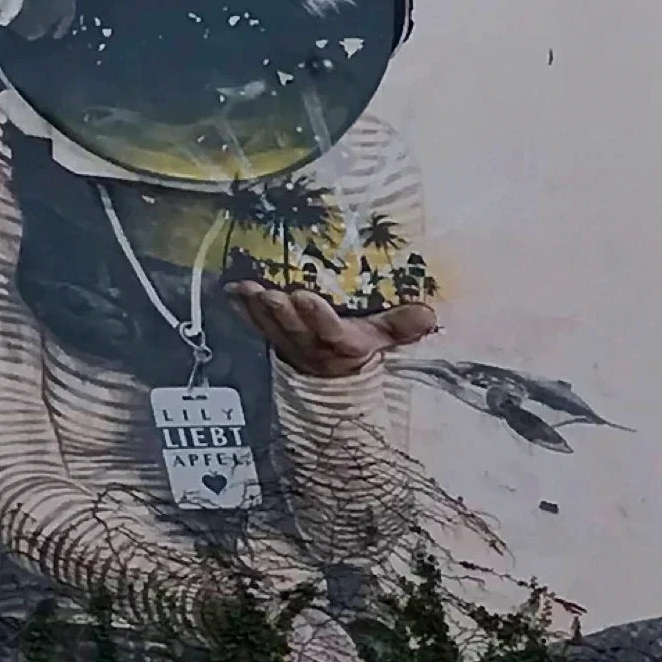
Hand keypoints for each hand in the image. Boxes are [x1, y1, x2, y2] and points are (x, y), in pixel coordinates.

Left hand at [234, 285, 437, 378]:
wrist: (334, 374)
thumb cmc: (360, 346)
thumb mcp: (384, 339)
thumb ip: (402, 326)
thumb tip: (429, 313)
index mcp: (343, 346)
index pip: (331, 333)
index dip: (318, 317)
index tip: (306, 297)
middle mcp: (313, 348)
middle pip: (295, 331)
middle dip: (281, 312)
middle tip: (269, 293)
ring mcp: (290, 345)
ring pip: (272, 328)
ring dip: (258, 309)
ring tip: (247, 288)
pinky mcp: (274, 338)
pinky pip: (256, 324)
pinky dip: (244, 309)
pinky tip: (232, 291)